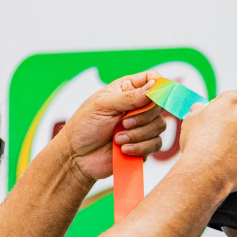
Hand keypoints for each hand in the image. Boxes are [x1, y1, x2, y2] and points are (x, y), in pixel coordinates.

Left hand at [54, 71, 168, 185]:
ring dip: (138, 134)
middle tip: (123, 124)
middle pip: (159, 105)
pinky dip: (140, 148)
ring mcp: (142, 127)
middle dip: (143, 117)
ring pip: (159, 126)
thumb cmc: (85, 126)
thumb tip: (155, 85)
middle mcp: (138, 107)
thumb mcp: (104, 105)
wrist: (77, 157)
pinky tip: (123, 150)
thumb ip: (130, 97)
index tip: (154, 96)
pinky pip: (155, 145)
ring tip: (117, 139)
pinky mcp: (144, 146)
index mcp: (127, 90)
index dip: (158, 86)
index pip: (152, 79)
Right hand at [175, 90, 236, 195]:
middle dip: (232, 125)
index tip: (211, 121)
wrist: (205, 172)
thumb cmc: (197, 143)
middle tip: (216, 138)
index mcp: (235, 101)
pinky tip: (228, 165)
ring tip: (221, 154)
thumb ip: (199, 109)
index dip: (219, 110)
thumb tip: (200, 108)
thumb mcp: (191, 118)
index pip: (229, 99)